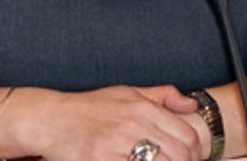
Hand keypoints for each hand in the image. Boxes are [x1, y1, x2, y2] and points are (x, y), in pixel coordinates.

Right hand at [0, 84, 203, 160]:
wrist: (51, 119)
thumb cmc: (88, 108)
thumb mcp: (126, 92)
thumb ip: (162, 96)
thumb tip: (191, 104)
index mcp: (141, 107)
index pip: (186, 135)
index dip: (195, 152)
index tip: (191, 158)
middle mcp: (132, 125)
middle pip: (179, 155)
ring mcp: (117, 145)